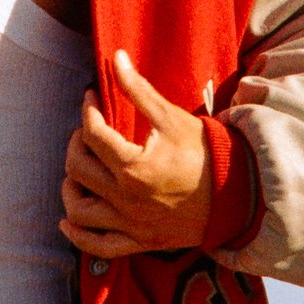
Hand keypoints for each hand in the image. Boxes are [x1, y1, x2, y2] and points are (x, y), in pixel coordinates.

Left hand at [60, 50, 211, 258]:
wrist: (236, 193)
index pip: (93, 135)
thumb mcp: (171, 118)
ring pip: (80, 211)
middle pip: (78, 169)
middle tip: (86, 132)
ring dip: (70, 189)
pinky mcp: (139, 240)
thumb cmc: (203, 153)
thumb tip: (115, 57)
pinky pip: (99, 246)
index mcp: (134, 166)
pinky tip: (68, 221)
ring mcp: (132, 223)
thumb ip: (139, 90)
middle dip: (76, 144)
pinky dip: (79, 236)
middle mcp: (127, 198)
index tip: (91, 99)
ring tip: (76, 171)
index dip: (87, 111)